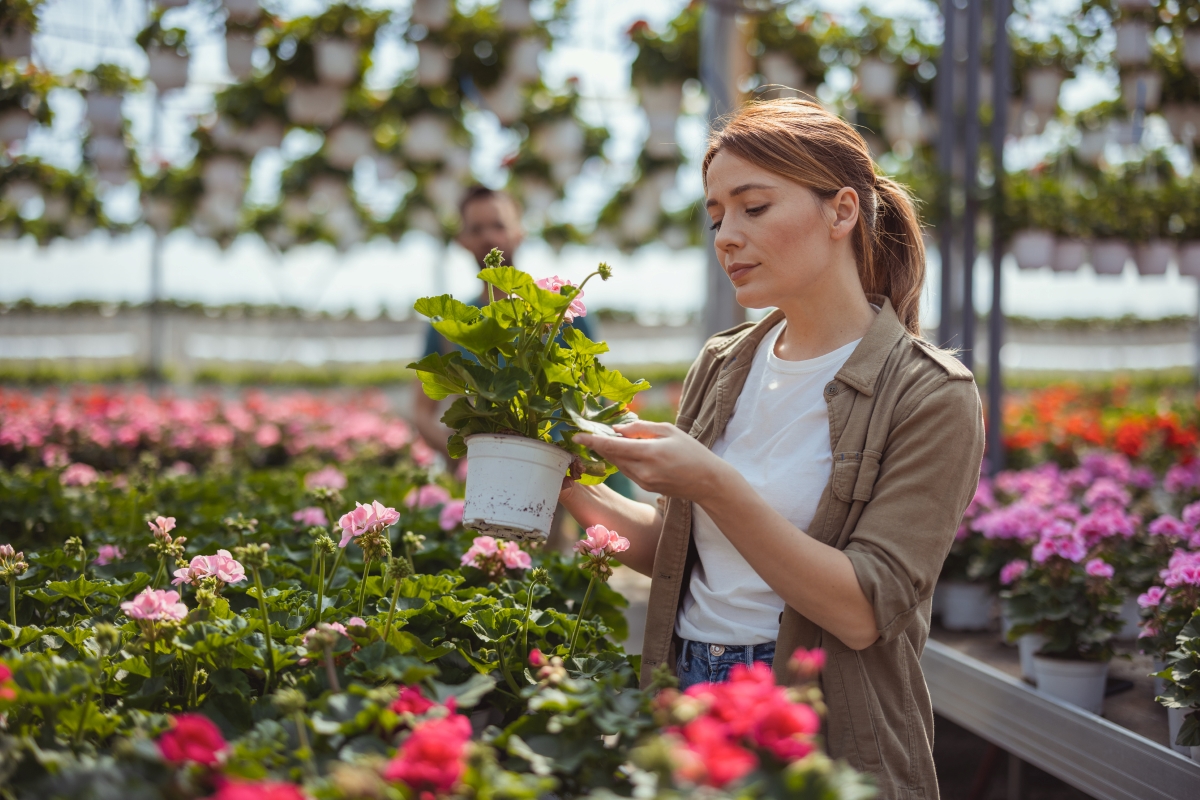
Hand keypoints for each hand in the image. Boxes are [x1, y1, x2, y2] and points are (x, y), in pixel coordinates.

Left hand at [573, 421, 728, 501]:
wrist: (708, 481)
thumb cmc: (691, 451)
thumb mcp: (668, 430)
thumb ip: (640, 427)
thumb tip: (617, 429)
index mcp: (649, 453)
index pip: (613, 447)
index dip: (592, 441)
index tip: (576, 436)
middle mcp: (643, 471)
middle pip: (612, 456)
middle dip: (602, 444)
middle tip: (595, 431)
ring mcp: (644, 482)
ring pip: (619, 464)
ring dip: (614, 452)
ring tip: (618, 439)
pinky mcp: (646, 487)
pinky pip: (628, 470)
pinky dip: (625, 460)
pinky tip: (631, 451)